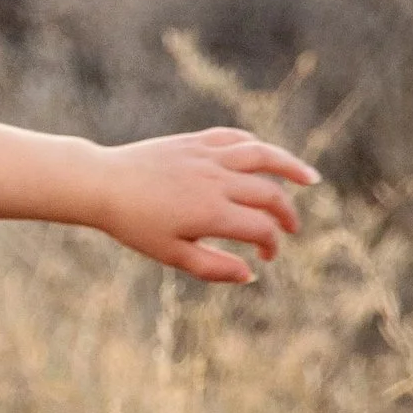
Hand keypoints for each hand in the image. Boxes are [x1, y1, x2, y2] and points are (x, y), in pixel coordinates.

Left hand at [93, 127, 316, 281]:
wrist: (102, 184)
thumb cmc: (134, 225)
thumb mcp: (172, 254)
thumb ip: (213, 267)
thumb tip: (250, 274)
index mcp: (213, 213)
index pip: (261, 228)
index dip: (271, 245)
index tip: (266, 258)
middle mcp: (217, 181)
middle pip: (270, 194)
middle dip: (286, 215)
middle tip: (290, 230)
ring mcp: (208, 156)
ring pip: (263, 155)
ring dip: (290, 167)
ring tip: (310, 179)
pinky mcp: (195, 141)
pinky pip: (235, 138)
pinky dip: (256, 146)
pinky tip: (265, 156)